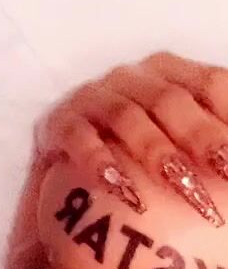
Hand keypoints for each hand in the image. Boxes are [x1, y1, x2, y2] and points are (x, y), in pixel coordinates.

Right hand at [36, 52, 227, 226]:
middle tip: (224, 180)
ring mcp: (92, 99)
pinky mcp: (57, 124)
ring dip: (158, 154)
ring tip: (184, 191)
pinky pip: (79, 137)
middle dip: (202, 140)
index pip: (210, 83)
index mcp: (171, 76)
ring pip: (127, 116)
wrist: (67, 191)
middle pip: (171, 100)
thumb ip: (207, 155)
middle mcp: (132, 79)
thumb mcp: (179, 154)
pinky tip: (124, 191)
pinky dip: (100, 162)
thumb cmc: (135, 172)